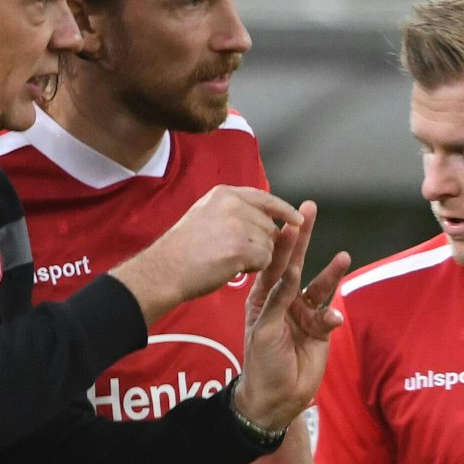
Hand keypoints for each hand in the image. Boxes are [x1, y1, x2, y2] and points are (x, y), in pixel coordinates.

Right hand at [110, 186, 302, 323]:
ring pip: (269, 244)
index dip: (284, 210)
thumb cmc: (182, 250)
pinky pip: (265, 260)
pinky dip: (253, 268)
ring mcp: (238, 225)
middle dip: (260, 243)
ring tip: (227, 260)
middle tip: (232, 254)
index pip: (264, 198)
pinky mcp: (242, 248)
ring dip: (256, 258)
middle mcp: (233, 204)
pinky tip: (232, 268)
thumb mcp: (205, 214)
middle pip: (269, 225)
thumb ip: (232, 210)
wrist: (164, 269)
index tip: (298, 219)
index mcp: (224, 194)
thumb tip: (262, 216)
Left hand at [235, 200, 348, 431]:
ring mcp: (304, 313)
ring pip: (320, 287)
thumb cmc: (261, 362)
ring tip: (343, 257)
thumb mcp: (264, 328)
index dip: (282, 240)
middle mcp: (284, 300)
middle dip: (305, 238)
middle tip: (311, 210)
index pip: (273, 262)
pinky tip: (335, 319)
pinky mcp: (321, 330)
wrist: (276, 396)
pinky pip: (330, 316)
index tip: (290, 218)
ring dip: (331, 273)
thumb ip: (278, 299)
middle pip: (297, 263)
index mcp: (264, 297)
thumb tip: (290, 271)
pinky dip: (333, 316)